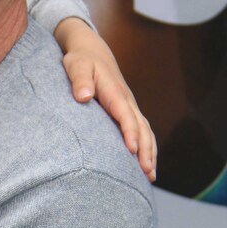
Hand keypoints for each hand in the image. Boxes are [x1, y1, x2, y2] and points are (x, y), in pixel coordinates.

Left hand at [55, 17, 156, 180]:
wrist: (91, 51)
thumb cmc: (81, 60)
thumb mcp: (76, 65)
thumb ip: (80, 79)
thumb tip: (83, 96)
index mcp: (115, 92)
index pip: (125, 114)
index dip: (129, 132)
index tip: (131, 150)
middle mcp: (127, 100)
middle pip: (142, 127)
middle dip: (146, 150)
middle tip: (147, 173)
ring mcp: (129, 106)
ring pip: (145, 131)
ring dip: (150, 153)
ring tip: (150, 176)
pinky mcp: (127, 111)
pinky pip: (141, 131)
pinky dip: (146, 148)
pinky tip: (145, 165)